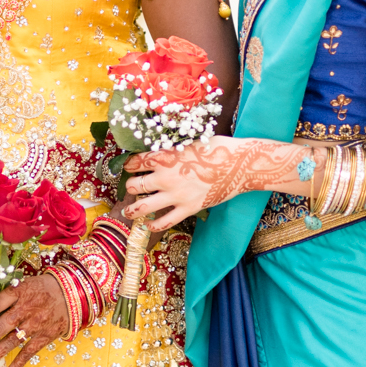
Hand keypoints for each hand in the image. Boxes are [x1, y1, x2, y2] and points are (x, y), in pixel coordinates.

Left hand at [0, 270, 68, 366]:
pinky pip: (29, 352)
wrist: (72, 293)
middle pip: (0, 326)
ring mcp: (36, 323)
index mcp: (19, 292)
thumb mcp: (23, 284)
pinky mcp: (45, 336)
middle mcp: (26, 308)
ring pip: (11, 342)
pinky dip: (17, 365)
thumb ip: (4, 297)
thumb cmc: (42, 288)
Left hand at [125, 136, 316, 227]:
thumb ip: (171, 149)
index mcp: (164, 157)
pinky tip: (149, 225)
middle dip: (129, 187)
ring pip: (144, 206)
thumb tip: (158, 151)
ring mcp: (176, 195)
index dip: (127, 165)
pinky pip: (165, 221)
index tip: (127, 167)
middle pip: (135, 185)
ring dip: (132, 209)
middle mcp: (166, 177)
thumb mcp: (188, 142)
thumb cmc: (216, 148)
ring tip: (128, 211)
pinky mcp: (188, 208)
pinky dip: (154, 225)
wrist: (239, 164)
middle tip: (131, 188)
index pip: (135, 162)